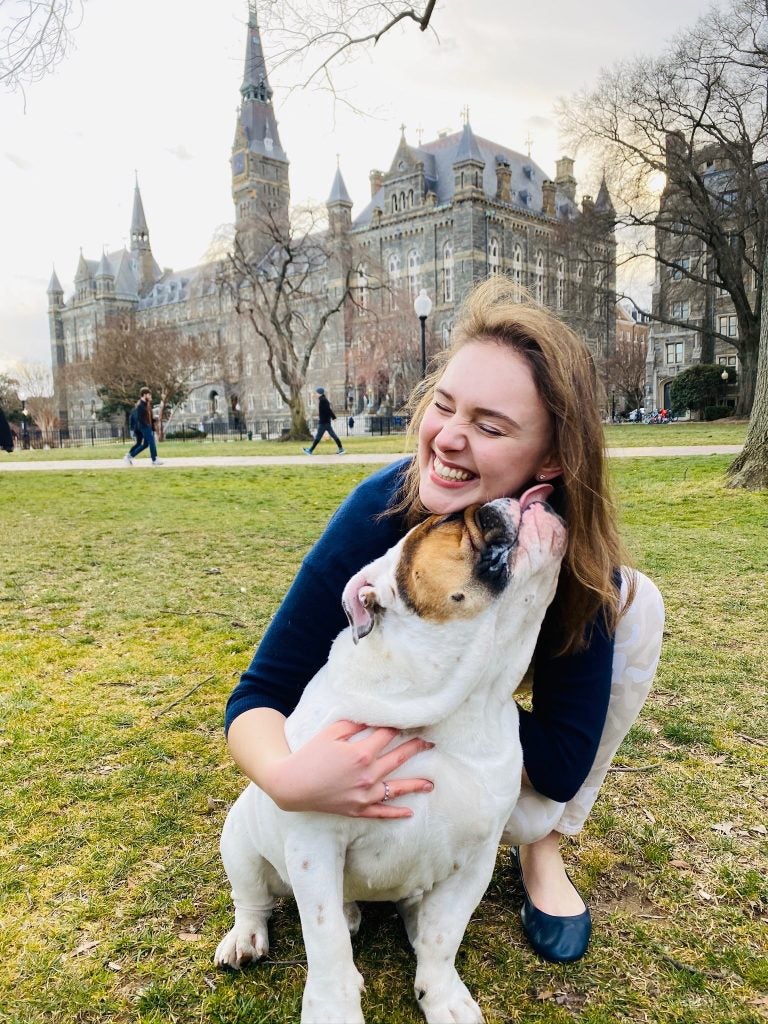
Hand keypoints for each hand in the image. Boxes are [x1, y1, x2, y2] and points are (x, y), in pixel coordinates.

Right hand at [265, 720, 433, 818]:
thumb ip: (354, 725)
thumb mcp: (331, 733)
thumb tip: (373, 719)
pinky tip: (409, 812)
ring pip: (396, 789)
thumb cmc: (310, 755)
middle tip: (429, 743)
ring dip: (415, 785)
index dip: (396, 727)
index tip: (405, 722)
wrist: (292, 785)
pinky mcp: (357, 809)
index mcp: (361, 754)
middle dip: (415, 748)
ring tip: (431, 783)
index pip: (387, 736)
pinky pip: (381, 812)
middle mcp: (367, 775)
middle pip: (398, 758)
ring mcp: (363, 795)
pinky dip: (396, 813)